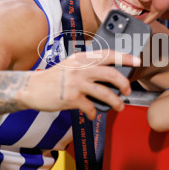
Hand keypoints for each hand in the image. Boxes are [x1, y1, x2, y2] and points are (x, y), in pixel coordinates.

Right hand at [25, 50, 140, 119]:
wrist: (31, 88)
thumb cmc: (53, 78)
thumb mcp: (70, 64)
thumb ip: (87, 65)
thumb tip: (108, 72)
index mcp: (82, 58)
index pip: (108, 54)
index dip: (124, 57)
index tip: (137, 61)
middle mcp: (80, 68)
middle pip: (111, 74)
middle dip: (124, 84)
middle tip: (127, 91)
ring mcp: (76, 83)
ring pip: (105, 93)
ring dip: (116, 102)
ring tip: (120, 107)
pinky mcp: (71, 98)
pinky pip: (90, 107)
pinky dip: (93, 113)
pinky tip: (92, 115)